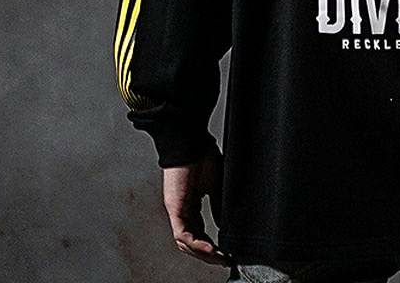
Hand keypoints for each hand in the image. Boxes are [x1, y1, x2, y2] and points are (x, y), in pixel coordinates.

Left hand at [162, 146, 232, 265]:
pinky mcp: (174, 207)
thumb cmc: (201, 153)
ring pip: (186, 242)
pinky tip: (211, 248)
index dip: (211, 244)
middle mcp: (181, 209)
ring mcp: (176, 209)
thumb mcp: (214, 184)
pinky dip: (197, 244)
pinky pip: (183, 233)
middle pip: (191, 241)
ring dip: (203, 253)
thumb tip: (222, 223)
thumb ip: (216, 205)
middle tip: (224, 260)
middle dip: (208, 254)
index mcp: (190, 203)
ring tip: (219, 258)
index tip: (226, 251)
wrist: (191, 139)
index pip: (198, 231)